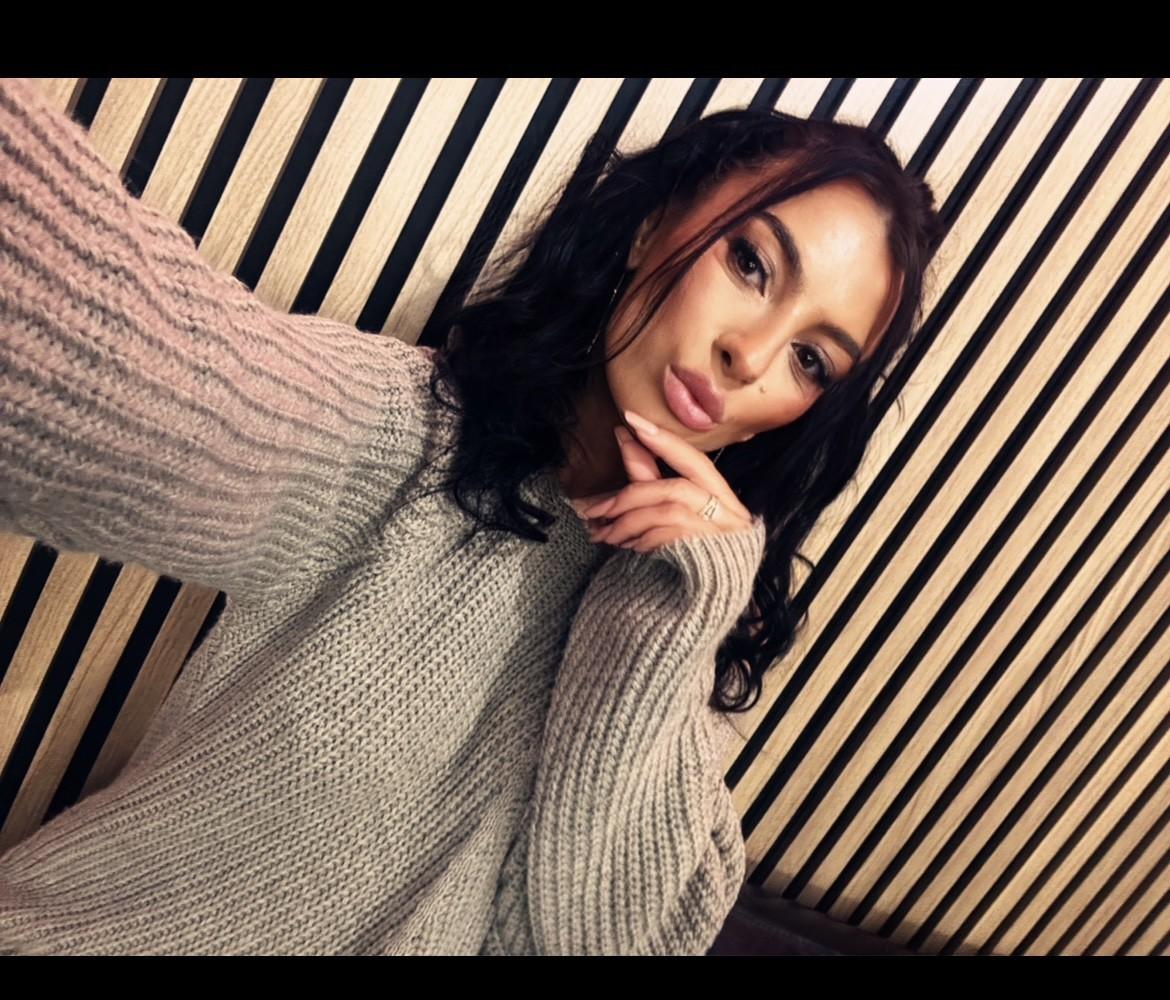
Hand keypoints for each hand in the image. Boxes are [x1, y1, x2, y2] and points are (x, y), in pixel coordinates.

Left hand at [573, 408, 753, 553]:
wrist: (714, 596)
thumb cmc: (691, 542)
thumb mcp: (670, 505)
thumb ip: (650, 474)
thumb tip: (625, 434)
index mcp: (721, 494)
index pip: (694, 460)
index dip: (664, 441)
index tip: (631, 422)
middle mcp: (727, 512)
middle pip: (675, 489)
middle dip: (630, 495)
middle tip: (593, 509)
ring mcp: (721, 536)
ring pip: (667, 514)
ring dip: (627, 523)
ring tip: (603, 535)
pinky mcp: (707, 556)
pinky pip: (667, 540)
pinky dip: (641, 540)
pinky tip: (628, 546)